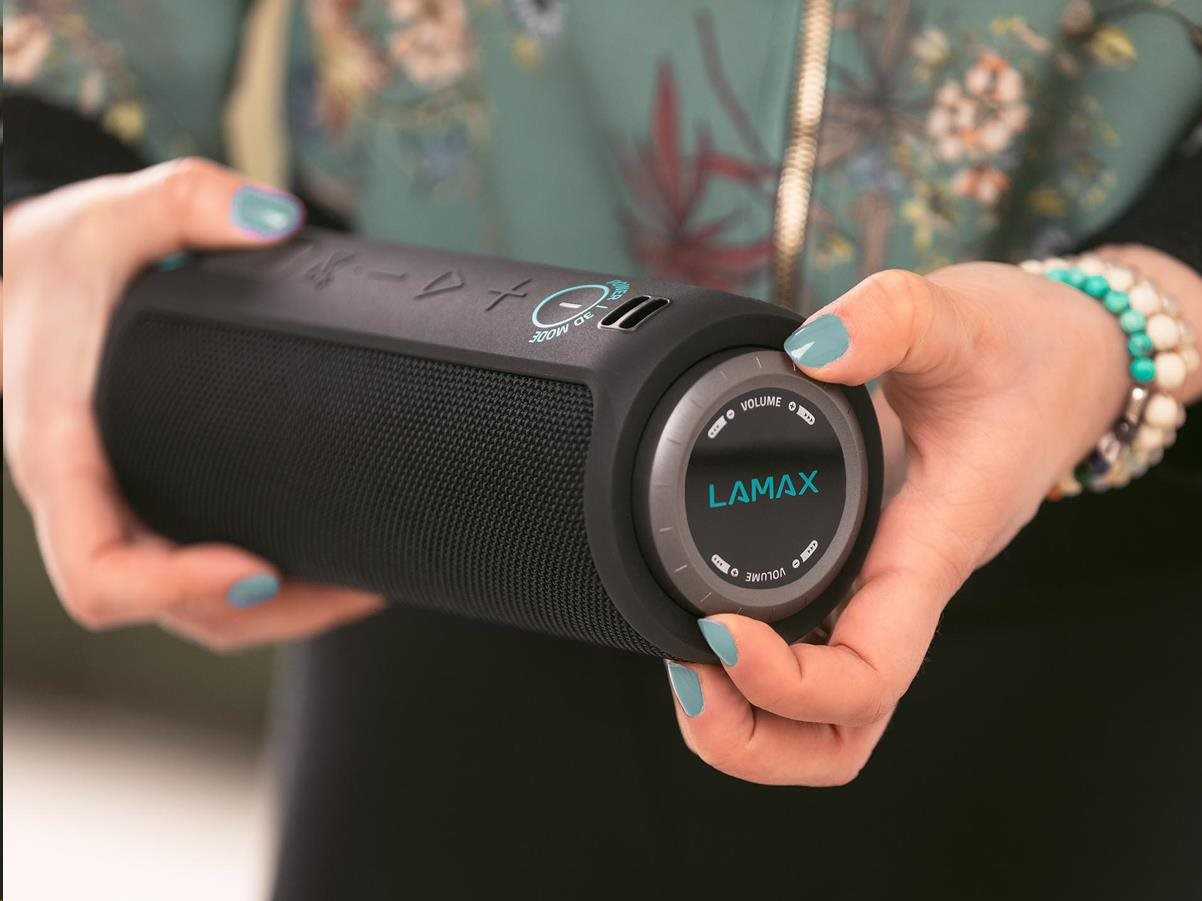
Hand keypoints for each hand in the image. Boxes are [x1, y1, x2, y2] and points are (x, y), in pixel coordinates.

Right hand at [3, 159, 383, 650]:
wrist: (18, 278)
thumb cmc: (54, 259)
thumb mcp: (108, 213)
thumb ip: (184, 200)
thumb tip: (273, 218)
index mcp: (62, 451)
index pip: (97, 571)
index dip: (174, 590)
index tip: (257, 569)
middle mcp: (89, 499)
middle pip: (167, 608)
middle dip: (263, 611)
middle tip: (357, 586)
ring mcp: (119, 507)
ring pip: (189, 604)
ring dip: (275, 610)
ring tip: (363, 585)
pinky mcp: (148, 500)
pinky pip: (198, 570)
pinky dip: (263, 583)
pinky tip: (325, 556)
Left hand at [664, 258, 1191, 784]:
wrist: (1064, 363)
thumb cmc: (1028, 358)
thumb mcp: (961, 319)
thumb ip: (891, 320)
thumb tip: (813, 347)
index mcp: (929, 554)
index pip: (866, 676)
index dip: (786, 682)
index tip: (717, 630)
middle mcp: (902, 590)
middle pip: (839, 734)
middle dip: (754, 736)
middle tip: (687, 678)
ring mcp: (882, 587)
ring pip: (825, 713)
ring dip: (749, 719)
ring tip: (686, 666)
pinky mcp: (864, 566)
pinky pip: (813, 648)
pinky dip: (756, 666)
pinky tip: (708, 617)